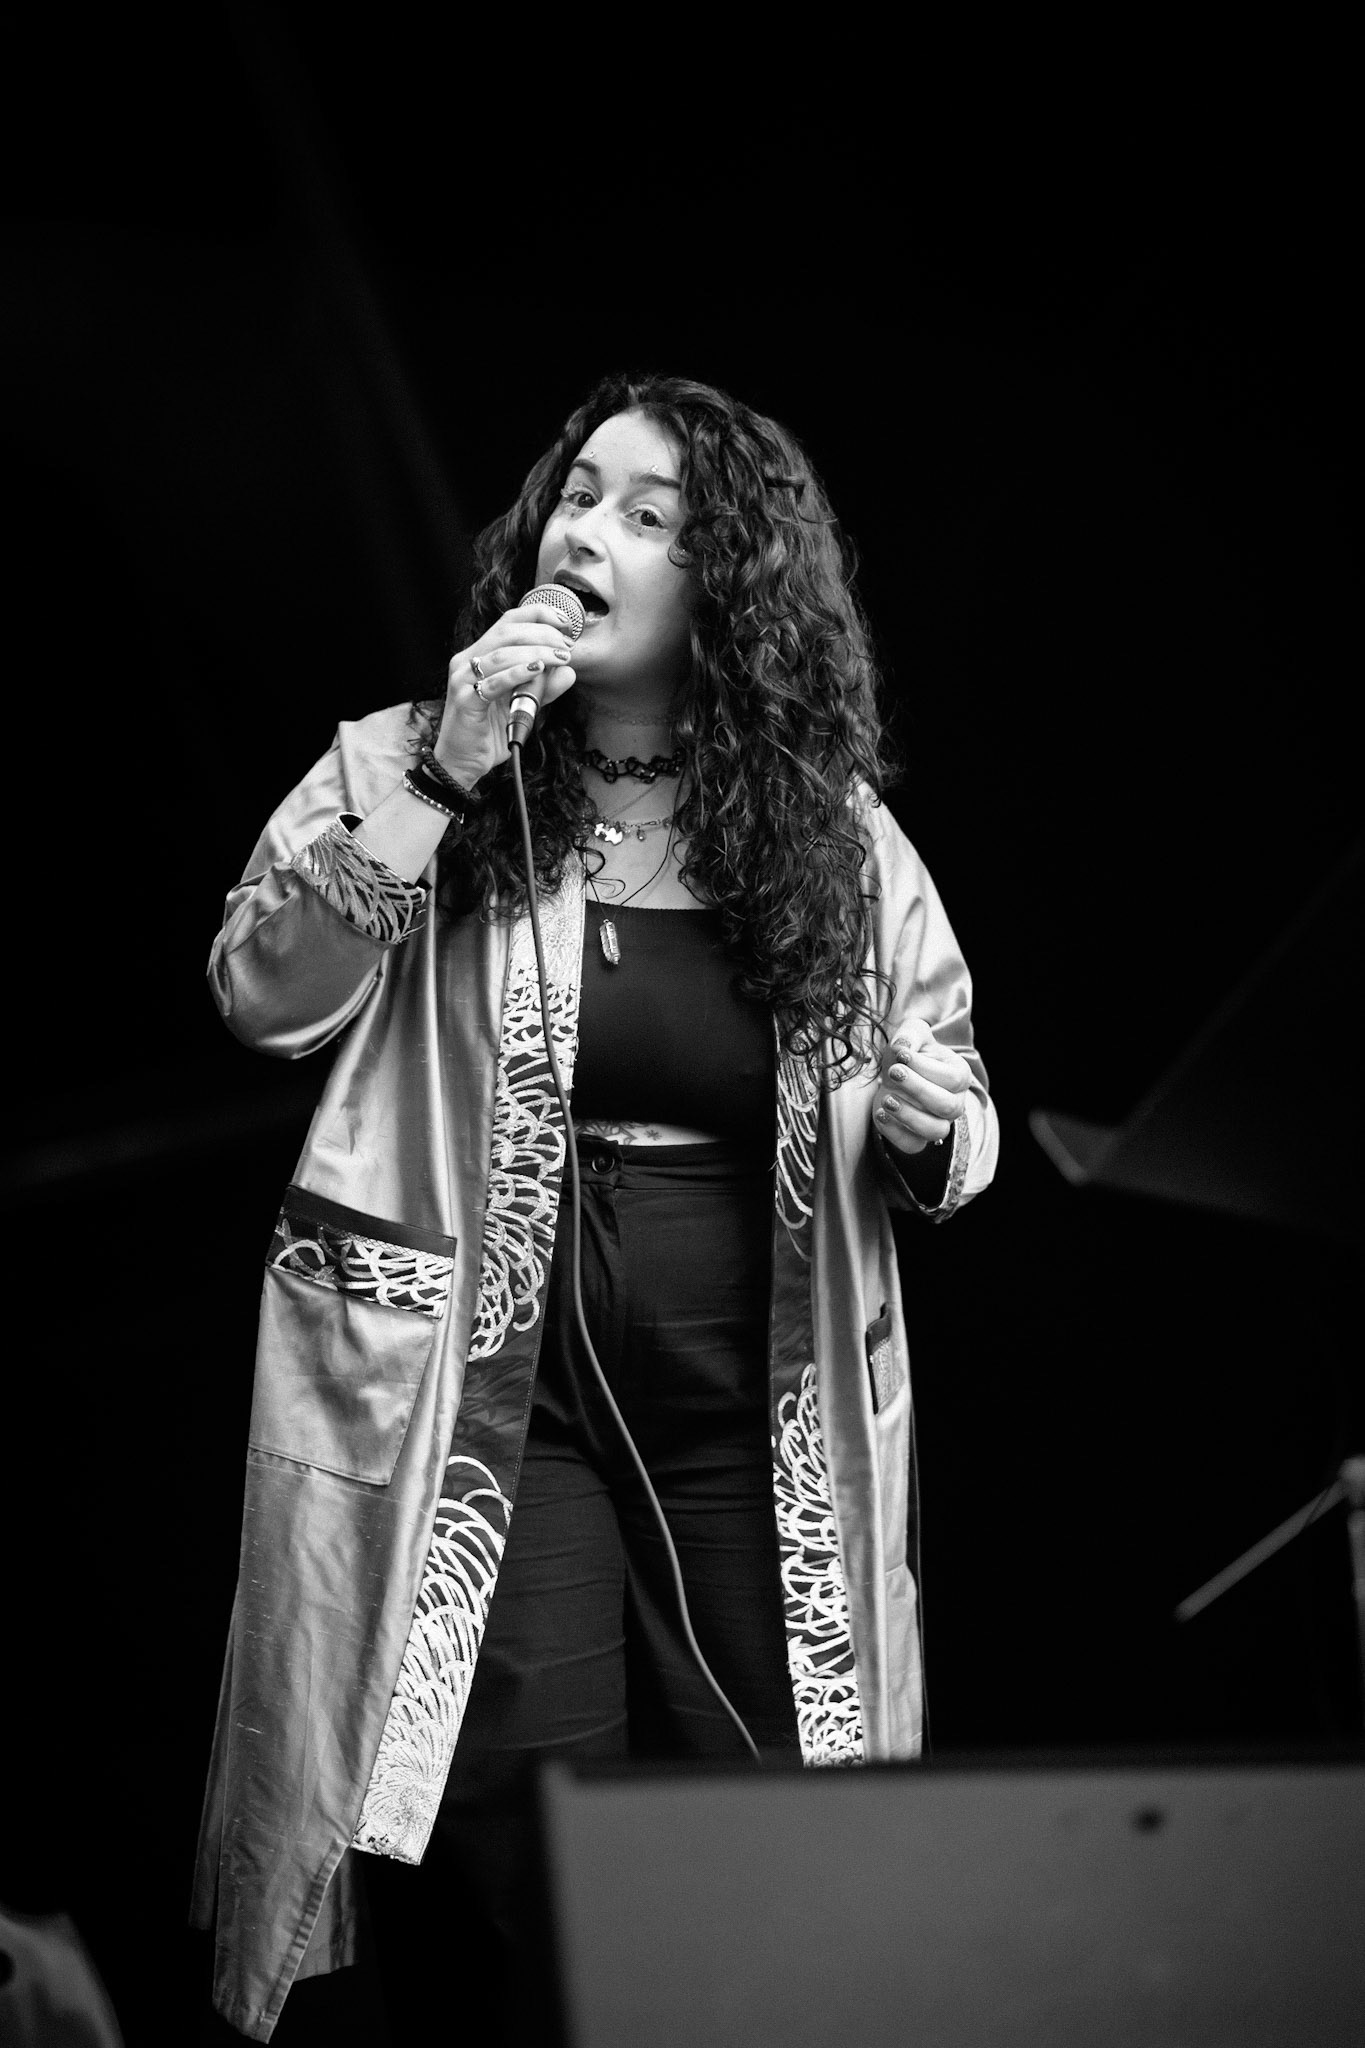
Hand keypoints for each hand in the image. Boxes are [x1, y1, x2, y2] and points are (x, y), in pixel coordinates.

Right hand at [434, 602, 578, 787]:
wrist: (463, 762)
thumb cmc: (489, 731)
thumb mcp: (523, 704)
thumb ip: (544, 688)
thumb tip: (570, 672)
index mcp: (479, 654)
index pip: (508, 620)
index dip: (538, 615)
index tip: (564, 623)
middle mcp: (467, 660)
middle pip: (506, 631)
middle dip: (542, 633)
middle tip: (565, 646)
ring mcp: (463, 679)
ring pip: (502, 654)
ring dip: (537, 652)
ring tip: (560, 657)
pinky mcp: (465, 700)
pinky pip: (494, 682)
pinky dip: (518, 673)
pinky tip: (537, 670)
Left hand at [874, 1018, 970, 1155]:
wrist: (894, 1075)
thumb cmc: (908, 1055)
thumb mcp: (911, 1035)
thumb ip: (910, 1034)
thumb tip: (903, 1046)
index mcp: (959, 1075)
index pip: (953, 1078)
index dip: (926, 1068)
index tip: (901, 1054)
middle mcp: (954, 1103)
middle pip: (948, 1106)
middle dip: (918, 1089)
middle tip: (893, 1072)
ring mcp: (938, 1123)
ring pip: (935, 1131)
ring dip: (909, 1116)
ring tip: (887, 1099)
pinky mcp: (917, 1138)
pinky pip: (912, 1145)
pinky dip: (894, 1133)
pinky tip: (879, 1113)